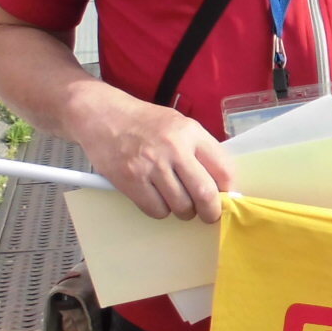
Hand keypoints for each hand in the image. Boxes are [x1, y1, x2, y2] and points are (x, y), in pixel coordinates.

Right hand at [69, 84, 232, 222]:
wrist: (102, 115)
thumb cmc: (144, 122)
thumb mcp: (179, 124)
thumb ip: (199, 150)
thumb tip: (221, 184)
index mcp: (190, 132)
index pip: (223, 169)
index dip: (229, 190)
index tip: (226, 199)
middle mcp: (173, 148)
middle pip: (205, 194)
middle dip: (210, 212)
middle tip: (208, 215)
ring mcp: (151, 165)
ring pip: (181, 207)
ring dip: (183, 211)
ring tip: (177, 201)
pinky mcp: (130, 180)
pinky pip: (157, 210)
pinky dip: (160, 210)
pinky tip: (156, 198)